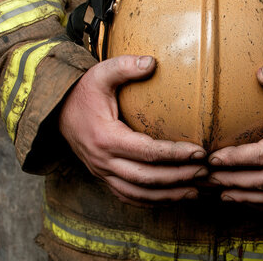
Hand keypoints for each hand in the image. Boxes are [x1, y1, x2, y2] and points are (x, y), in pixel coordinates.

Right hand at [59, 55, 206, 202]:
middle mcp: (103, 161)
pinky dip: (152, 201)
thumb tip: (152, 62)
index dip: (175, 154)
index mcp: (105, 137)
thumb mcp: (100, 74)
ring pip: (139, 194)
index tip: (199, 152)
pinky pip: (128, 197)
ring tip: (196, 190)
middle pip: (146, 178)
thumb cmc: (83, 93)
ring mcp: (103, 173)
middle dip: (178, 177)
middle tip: (205, 172)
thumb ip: (124, 66)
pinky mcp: (104, 178)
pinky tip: (172, 198)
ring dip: (168, 195)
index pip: (147, 152)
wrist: (57, 114)